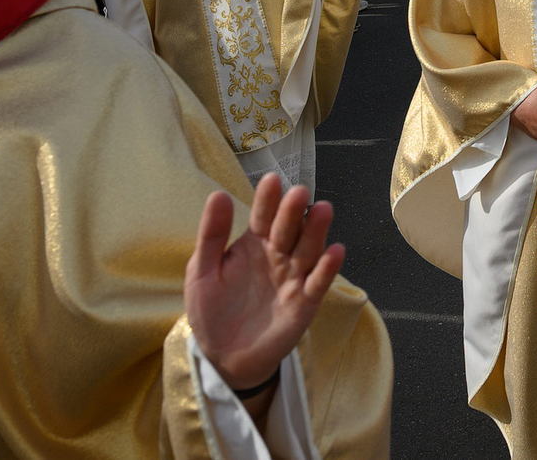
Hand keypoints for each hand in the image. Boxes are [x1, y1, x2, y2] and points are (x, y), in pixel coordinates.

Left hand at [184, 174, 344, 393]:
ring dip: (317, 231)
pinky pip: (318, 283)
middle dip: (294, 211)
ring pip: (308, 250)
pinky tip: (335, 251)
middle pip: (289, 229)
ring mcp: (294, 278)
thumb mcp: (202, 271)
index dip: (267, 199)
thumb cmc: (212, 310)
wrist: (223, 357)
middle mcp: (278, 255)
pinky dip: (327, 269)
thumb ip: (211, 236)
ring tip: (323, 210)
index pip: (263, 216)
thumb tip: (219, 194)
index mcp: (254, 244)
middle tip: (299, 193)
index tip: (272, 180)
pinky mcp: (305, 302)